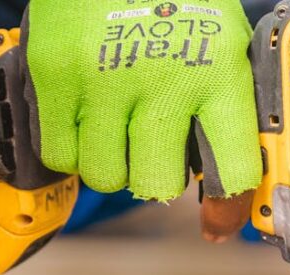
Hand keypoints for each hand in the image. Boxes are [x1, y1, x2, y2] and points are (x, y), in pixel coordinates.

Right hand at [21, 0, 261, 207]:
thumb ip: (228, 105)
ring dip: (112, 163)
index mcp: (218, 73)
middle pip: (157, 185)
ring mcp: (105, 79)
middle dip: (157, 178)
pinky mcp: (56, 75)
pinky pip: (60, 153)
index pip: (232, 169)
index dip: (228, 204)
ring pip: (105, 175)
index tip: (219, 218)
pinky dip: (72, 148)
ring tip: (118, 129)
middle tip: (155, 152)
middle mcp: (163, 80)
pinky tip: (87, 119)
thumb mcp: (223, 41)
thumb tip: (232, 181)